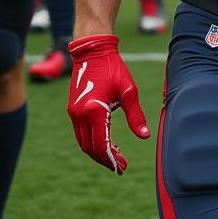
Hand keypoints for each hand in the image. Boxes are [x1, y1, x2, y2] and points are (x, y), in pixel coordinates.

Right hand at [67, 34, 149, 173]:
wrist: (92, 51)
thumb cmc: (113, 68)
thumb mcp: (128, 90)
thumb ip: (136, 115)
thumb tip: (145, 136)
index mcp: (94, 111)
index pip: (101, 145)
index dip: (112, 159)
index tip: (123, 167)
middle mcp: (80, 115)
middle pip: (90, 149)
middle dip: (105, 159)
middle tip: (120, 166)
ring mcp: (74, 113)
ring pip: (83, 143)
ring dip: (97, 152)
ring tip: (114, 156)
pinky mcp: (72, 110)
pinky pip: (80, 134)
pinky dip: (91, 142)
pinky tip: (104, 142)